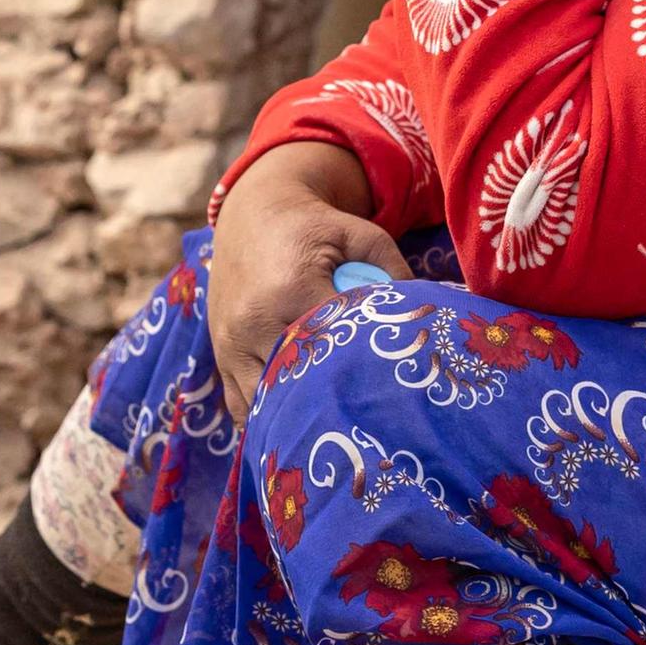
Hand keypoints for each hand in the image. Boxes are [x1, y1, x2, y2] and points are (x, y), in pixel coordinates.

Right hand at [206, 141, 404, 419]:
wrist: (252, 216)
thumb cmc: (314, 227)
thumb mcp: (361, 234)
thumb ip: (395, 269)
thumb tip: (424, 316)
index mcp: (293, 288)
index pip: (335, 345)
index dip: (363, 368)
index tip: (389, 384)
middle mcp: (256, 320)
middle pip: (298, 383)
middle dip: (331, 403)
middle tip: (367, 420)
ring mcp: (231, 342)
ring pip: (264, 403)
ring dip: (295, 417)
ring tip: (330, 428)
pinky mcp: (221, 354)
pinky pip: (240, 404)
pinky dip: (265, 419)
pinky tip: (294, 424)